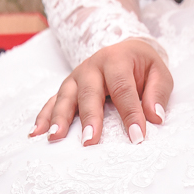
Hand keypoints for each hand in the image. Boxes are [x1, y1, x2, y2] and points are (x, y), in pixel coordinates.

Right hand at [30, 38, 171, 145]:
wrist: (124, 51)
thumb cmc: (142, 67)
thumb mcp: (158, 73)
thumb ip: (158, 93)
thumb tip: (154, 117)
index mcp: (116, 59)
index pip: (123, 89)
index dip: (130, 114)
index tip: (137, 137)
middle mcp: (92, 67)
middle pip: (89, 93)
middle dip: (90, 118)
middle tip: (90, 142)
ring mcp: (75, 78)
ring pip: (65, 97)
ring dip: (59, 119)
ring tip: (56, 139)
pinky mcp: (66, 89)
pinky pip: (51, 102)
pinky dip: (43, 118)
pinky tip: (36, 134)